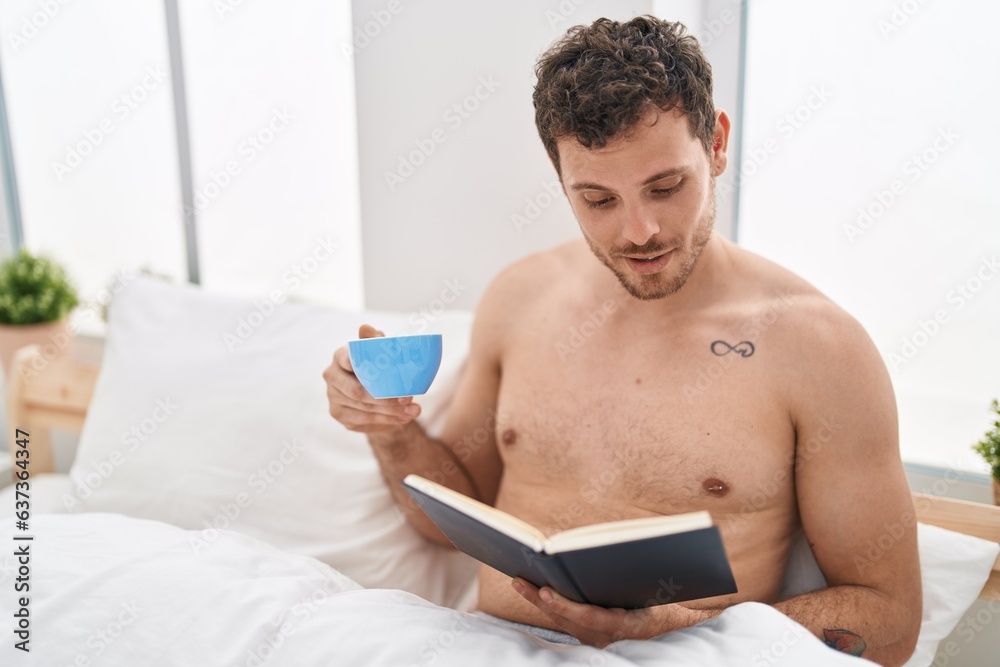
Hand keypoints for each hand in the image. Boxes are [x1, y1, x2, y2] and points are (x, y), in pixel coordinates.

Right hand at [323, 324, 421, 432]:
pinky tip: (403, 417)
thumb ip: (375, 340)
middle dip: (385, 397)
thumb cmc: (378, 367)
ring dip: (391, 411)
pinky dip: (387, 420)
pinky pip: (364, 420)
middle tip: (408, 397)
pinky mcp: (339, 415)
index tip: (378, 371)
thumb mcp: (380, 352)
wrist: (375, 394)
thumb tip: (366, 327)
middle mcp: (332, 376)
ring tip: (414, 410)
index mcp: (340, 356)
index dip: (359, 365)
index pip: (346, 359)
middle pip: (357, 391)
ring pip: (363, 408)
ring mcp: (333, 397)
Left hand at [511, 578, 704, 647]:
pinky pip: (568, 622)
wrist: (679, 630)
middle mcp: (611, 638)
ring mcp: (601, 640)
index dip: (566, 606)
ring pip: (564, 622)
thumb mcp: (662, 594)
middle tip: (520, 581)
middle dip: (542, 600)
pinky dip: (551, 606)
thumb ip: (638, 579)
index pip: (592, 618)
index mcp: (630, 626)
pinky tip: (535, 591)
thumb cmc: (672, 606)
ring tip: (519, 581)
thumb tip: (613, 553)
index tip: (545, 591)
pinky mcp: (594, 637)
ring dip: (540, 602)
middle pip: (569, 620)